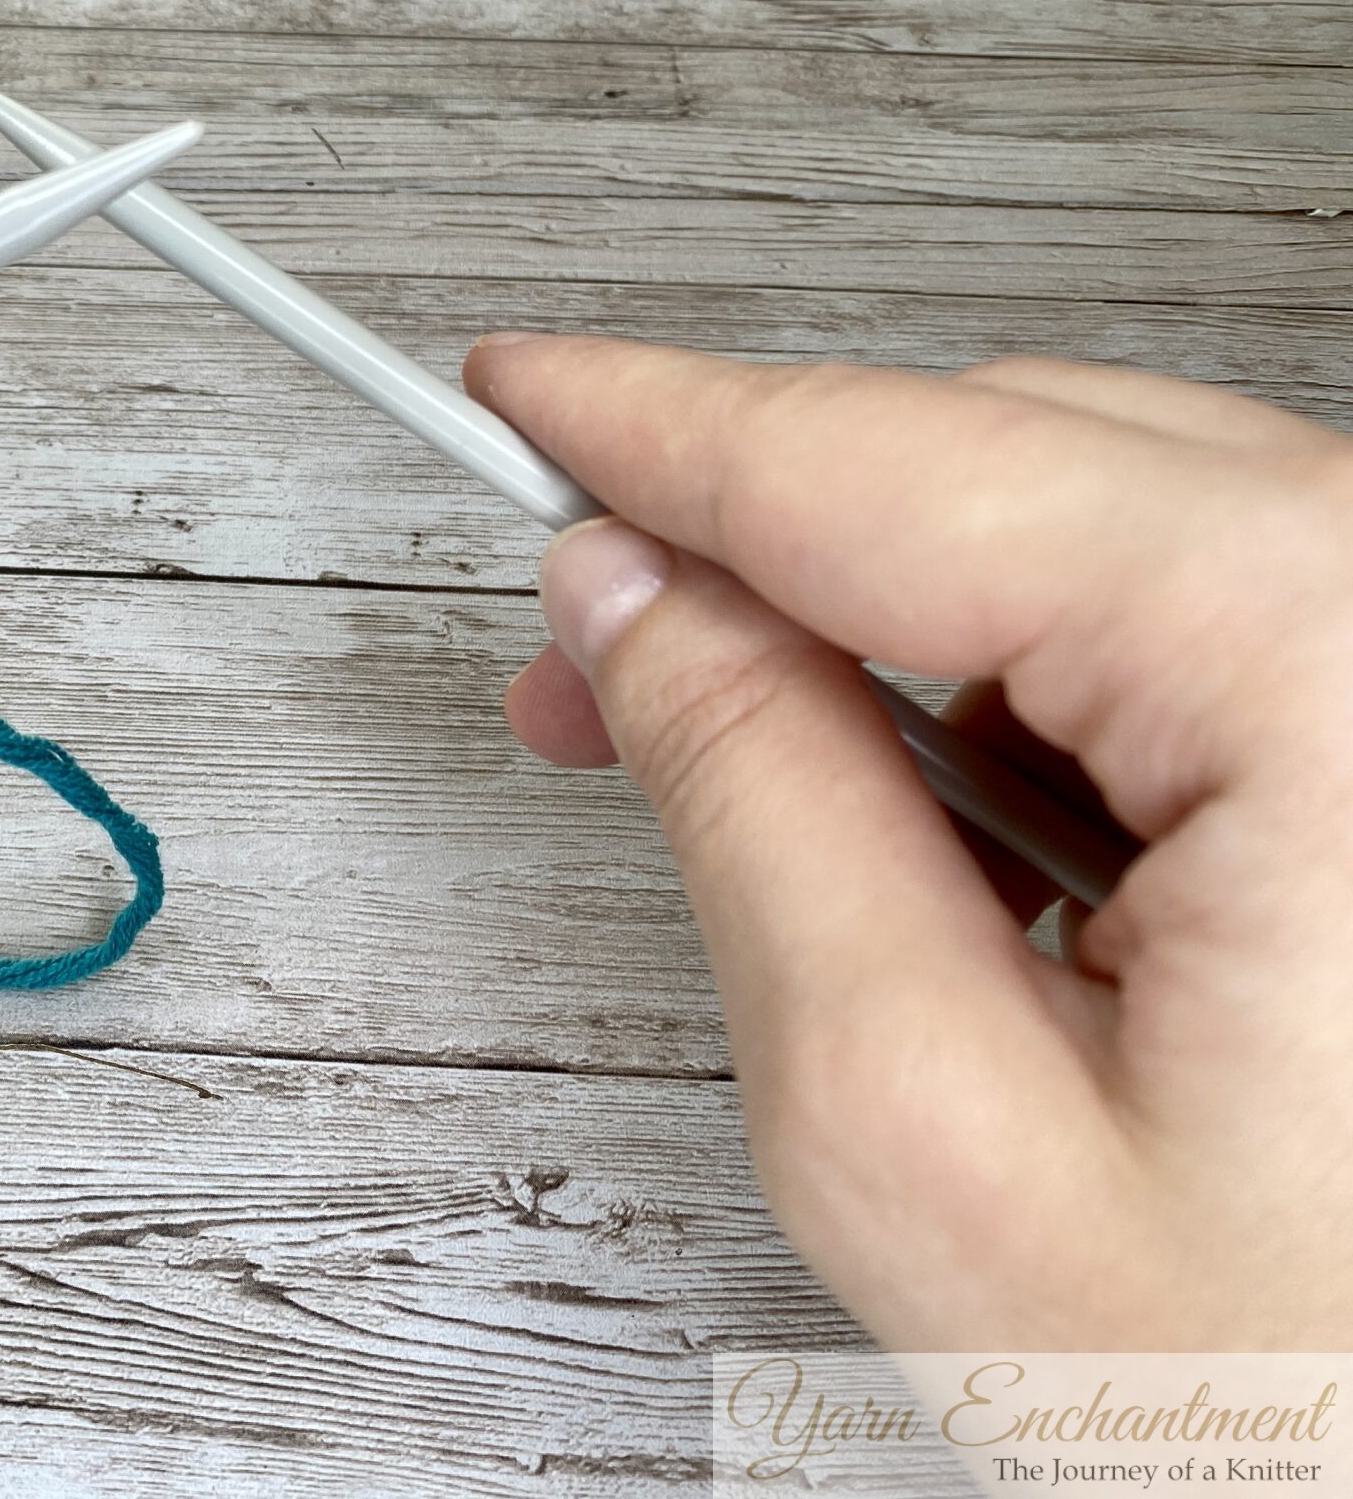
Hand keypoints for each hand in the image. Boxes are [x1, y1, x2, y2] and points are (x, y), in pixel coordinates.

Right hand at [465, 337, 1352, 1347]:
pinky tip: (955, 837)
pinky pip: (1194, 634)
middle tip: (577, 646)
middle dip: (758, 545)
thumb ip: (757, 808)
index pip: (898, 464)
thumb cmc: (1311, 1424)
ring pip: (1093, 538)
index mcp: (1330, 669)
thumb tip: (635, 603)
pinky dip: (1031, 696)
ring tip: (758, 781)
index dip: (661, 422)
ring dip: (892, 634)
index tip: (518, 393)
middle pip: (1004, 462)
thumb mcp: (929, 1127)